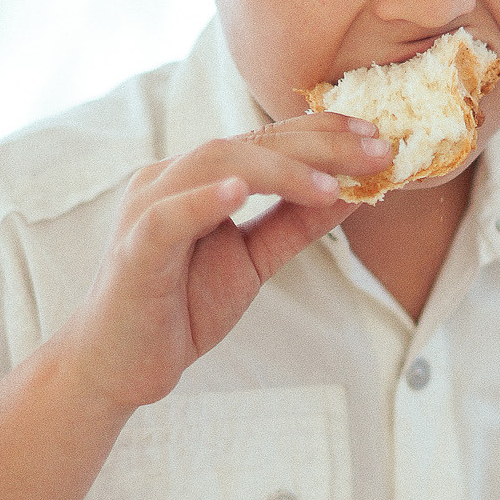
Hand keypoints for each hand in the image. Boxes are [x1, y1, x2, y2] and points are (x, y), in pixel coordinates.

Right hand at [59, 115, 388, 409]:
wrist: (120, 367)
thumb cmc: (181, 308)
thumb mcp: (253, 261)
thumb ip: (295, 224)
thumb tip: (354, 190)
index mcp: (200, 177)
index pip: (267, 139)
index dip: (324, 132)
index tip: (379, 138)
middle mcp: (171, 179)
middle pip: (249, 141)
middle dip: (318, 144)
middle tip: (377, 151)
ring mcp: (148, 208)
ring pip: (214, 164)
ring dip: (278, 169)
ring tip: (331, 183)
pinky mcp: (134, 249)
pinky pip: (168, 216)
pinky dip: (204, 200)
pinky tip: (241, 192)